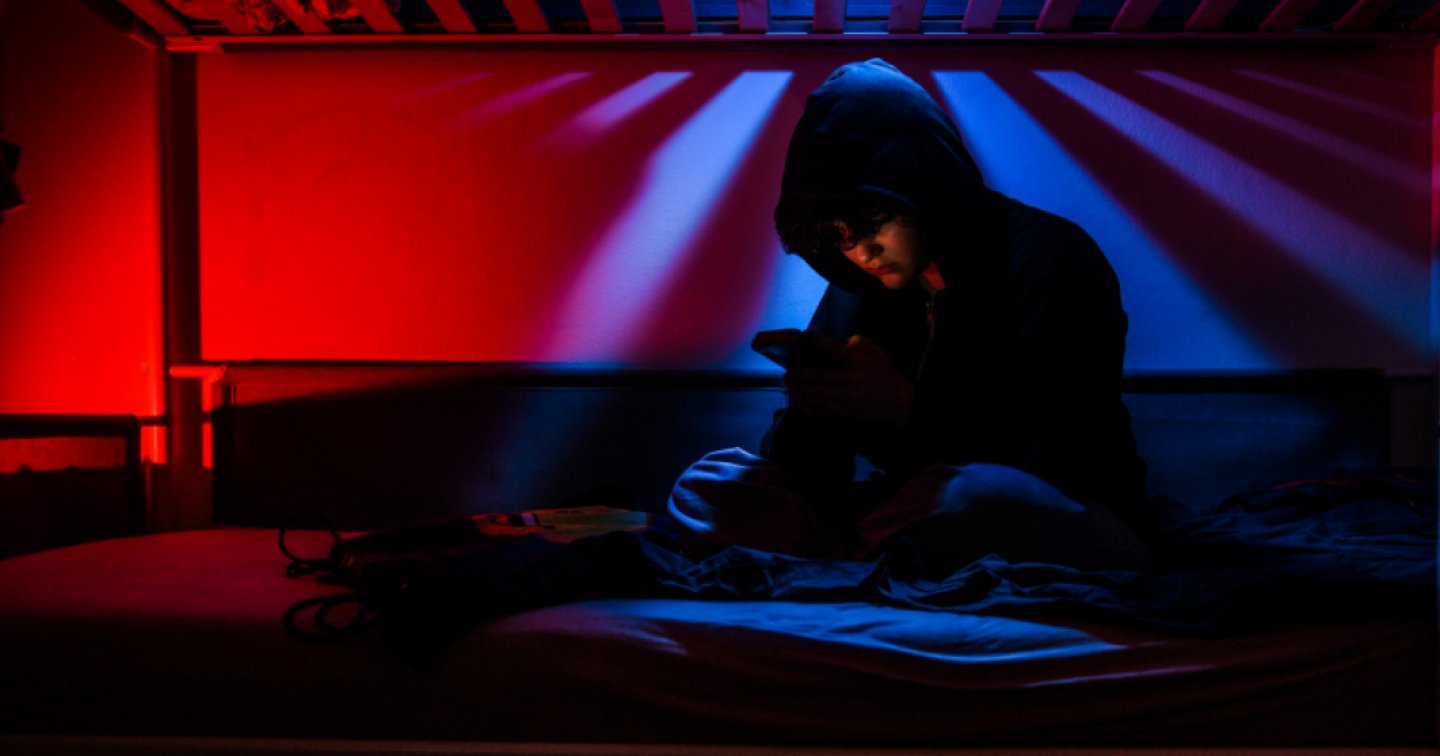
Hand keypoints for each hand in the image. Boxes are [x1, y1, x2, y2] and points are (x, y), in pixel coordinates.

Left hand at [785, 334, 914, 426]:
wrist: (899, 402)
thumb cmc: (884, 373)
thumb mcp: (877, 352)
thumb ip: (859, 342)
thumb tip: (840, 341)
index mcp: (860, 362)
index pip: (837, 349)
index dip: (821, 341)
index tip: (806, 335)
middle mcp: (854, 379)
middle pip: (822, 375)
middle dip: (803, 372)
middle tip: (789, 369)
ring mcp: (851, 396)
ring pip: (821, 392)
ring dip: (803, 387)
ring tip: (791, 382)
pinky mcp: (849, 410)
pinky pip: (826, 406)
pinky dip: (811, 401)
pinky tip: (801, 397)